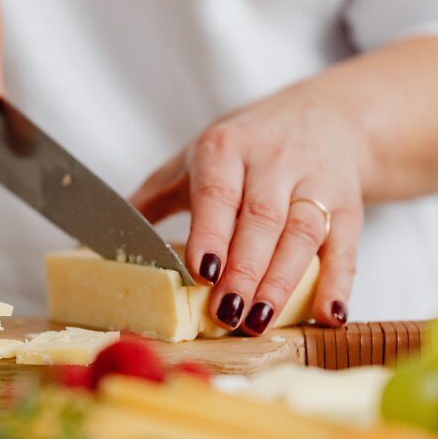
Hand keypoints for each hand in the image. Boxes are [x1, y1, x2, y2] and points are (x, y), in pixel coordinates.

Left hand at [129, 82, 365, 333]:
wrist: (327, 117)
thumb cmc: (248, 146)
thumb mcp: (197, 160)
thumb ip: (153, 199)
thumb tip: (88, 240)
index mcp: (227, 148)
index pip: (218, 192)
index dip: (212, 231)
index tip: (200, 270)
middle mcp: (274, 161)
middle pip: (262, 220)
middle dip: (245, 270)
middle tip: (227, 315)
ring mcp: (315, 183)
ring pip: (303, 234)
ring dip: (283, 283)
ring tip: (260, 321)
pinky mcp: (349, 206)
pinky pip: (345, 247)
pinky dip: (339, 284)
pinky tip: (329, 316)